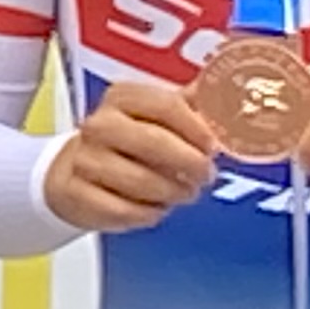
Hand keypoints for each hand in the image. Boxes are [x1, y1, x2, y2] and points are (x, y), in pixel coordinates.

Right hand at [42, 79, 218, 232]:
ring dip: (173, 192)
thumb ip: (193, 108)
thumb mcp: (158, 119)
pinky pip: (125, 210)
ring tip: (182, 192)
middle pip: (154, 141)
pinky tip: (153, 207)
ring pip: (141, 181)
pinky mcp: (78, 192)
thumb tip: (231, 94)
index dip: (197, 128)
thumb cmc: (130, 145)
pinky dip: (148, 213)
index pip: (166, 104)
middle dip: (190, 163)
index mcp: (122, 97)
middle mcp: (99, 124)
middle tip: (206, 175)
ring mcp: (84, 158)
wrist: (77, 171)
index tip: (213, 146)